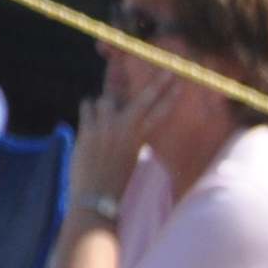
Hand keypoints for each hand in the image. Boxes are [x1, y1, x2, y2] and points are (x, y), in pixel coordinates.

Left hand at [73, 56, 178, 200]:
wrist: (96, 199)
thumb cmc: (114, 183)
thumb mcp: (130, 159)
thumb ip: (128, 136)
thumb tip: (120, 117)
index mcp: (140, 139)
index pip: (160, 112)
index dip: (170, 96)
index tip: (180, 81)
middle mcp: (126, 130)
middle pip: (143, 98)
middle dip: (157, 82)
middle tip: (167, 68)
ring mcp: (107, 128)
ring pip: (106, 99)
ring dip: (104, 105)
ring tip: (103, 119)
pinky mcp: (88, 129)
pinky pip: (87, 106)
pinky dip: (89, 111)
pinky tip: (90, 123)